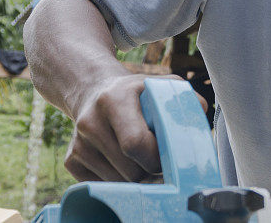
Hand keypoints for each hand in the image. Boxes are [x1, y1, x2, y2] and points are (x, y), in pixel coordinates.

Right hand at [64, 73, 207, 181]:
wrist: (94, 91)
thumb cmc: (135, 93)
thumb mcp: (158, 86)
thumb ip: (183, 98)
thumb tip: (199, 113)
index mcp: (114, 99)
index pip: (135, 143)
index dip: (157, 157)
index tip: (168, 155)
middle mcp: (90, 121)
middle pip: (129, 170)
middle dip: (150, 171)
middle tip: (159, 161)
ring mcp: (78, 143)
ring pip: (117, 182)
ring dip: (135, 178)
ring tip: (140, 158)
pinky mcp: (70, 160)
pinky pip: (101, 185)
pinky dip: (117, 181)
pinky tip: (121, 161)